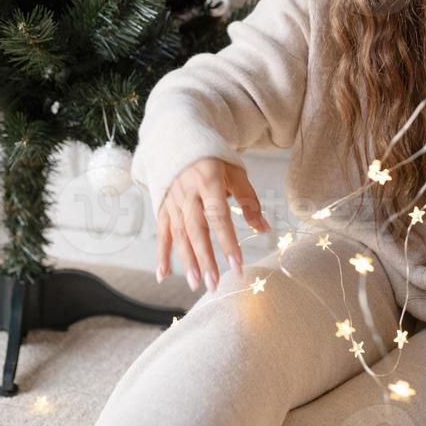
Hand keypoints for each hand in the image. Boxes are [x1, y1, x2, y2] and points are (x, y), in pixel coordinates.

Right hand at [156, 157, 270, 292]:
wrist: (180, 142)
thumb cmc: (214, 160)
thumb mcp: (236, 173)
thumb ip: (249, 201)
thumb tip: (264, 229)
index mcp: (209, 181)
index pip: (219, 216)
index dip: (228, 241)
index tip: (237, 265)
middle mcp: (188, 192)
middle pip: (196, 229)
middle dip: (205, 258)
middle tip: (213, 283)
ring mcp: (173, 201)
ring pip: (179, 234)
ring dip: (187, 260)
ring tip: (196, 283)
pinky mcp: (162, 207)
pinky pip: (162, 233)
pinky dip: (161, 254)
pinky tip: (163, 275)